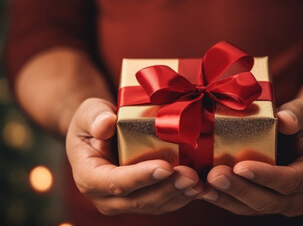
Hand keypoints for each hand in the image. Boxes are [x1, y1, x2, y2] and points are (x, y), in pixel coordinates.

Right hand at [66, 98, 202, 214]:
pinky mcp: (142, 199)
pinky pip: (163, 203)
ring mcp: (124, 202)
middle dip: (167, 188)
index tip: (165, 166)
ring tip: (199, 182)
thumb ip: (94, 117)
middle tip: (191, 175)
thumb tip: (105, 124)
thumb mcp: (89, 112)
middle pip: (138, 199)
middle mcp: (105, 197)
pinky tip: (199, 187)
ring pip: (154, 205)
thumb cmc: (94, 121)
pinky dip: (182, 196)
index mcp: (89, 177)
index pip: (114, 182)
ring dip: (178, 195)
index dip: (141, 177)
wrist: (101, 133)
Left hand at [200, 98, 302, 215]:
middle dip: (240, 190)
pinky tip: (203, 189)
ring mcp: (282, 203)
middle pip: (269, 201)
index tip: (240, 166)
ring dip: (227, 198)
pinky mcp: (265, 202)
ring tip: (204, 186)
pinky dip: (223, 198)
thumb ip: (299, 115)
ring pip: (252, 208)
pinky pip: (243, 206)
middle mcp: (301, 196)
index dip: (265, 175)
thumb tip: (284, 120)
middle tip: (215, 176)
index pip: (290, 181)